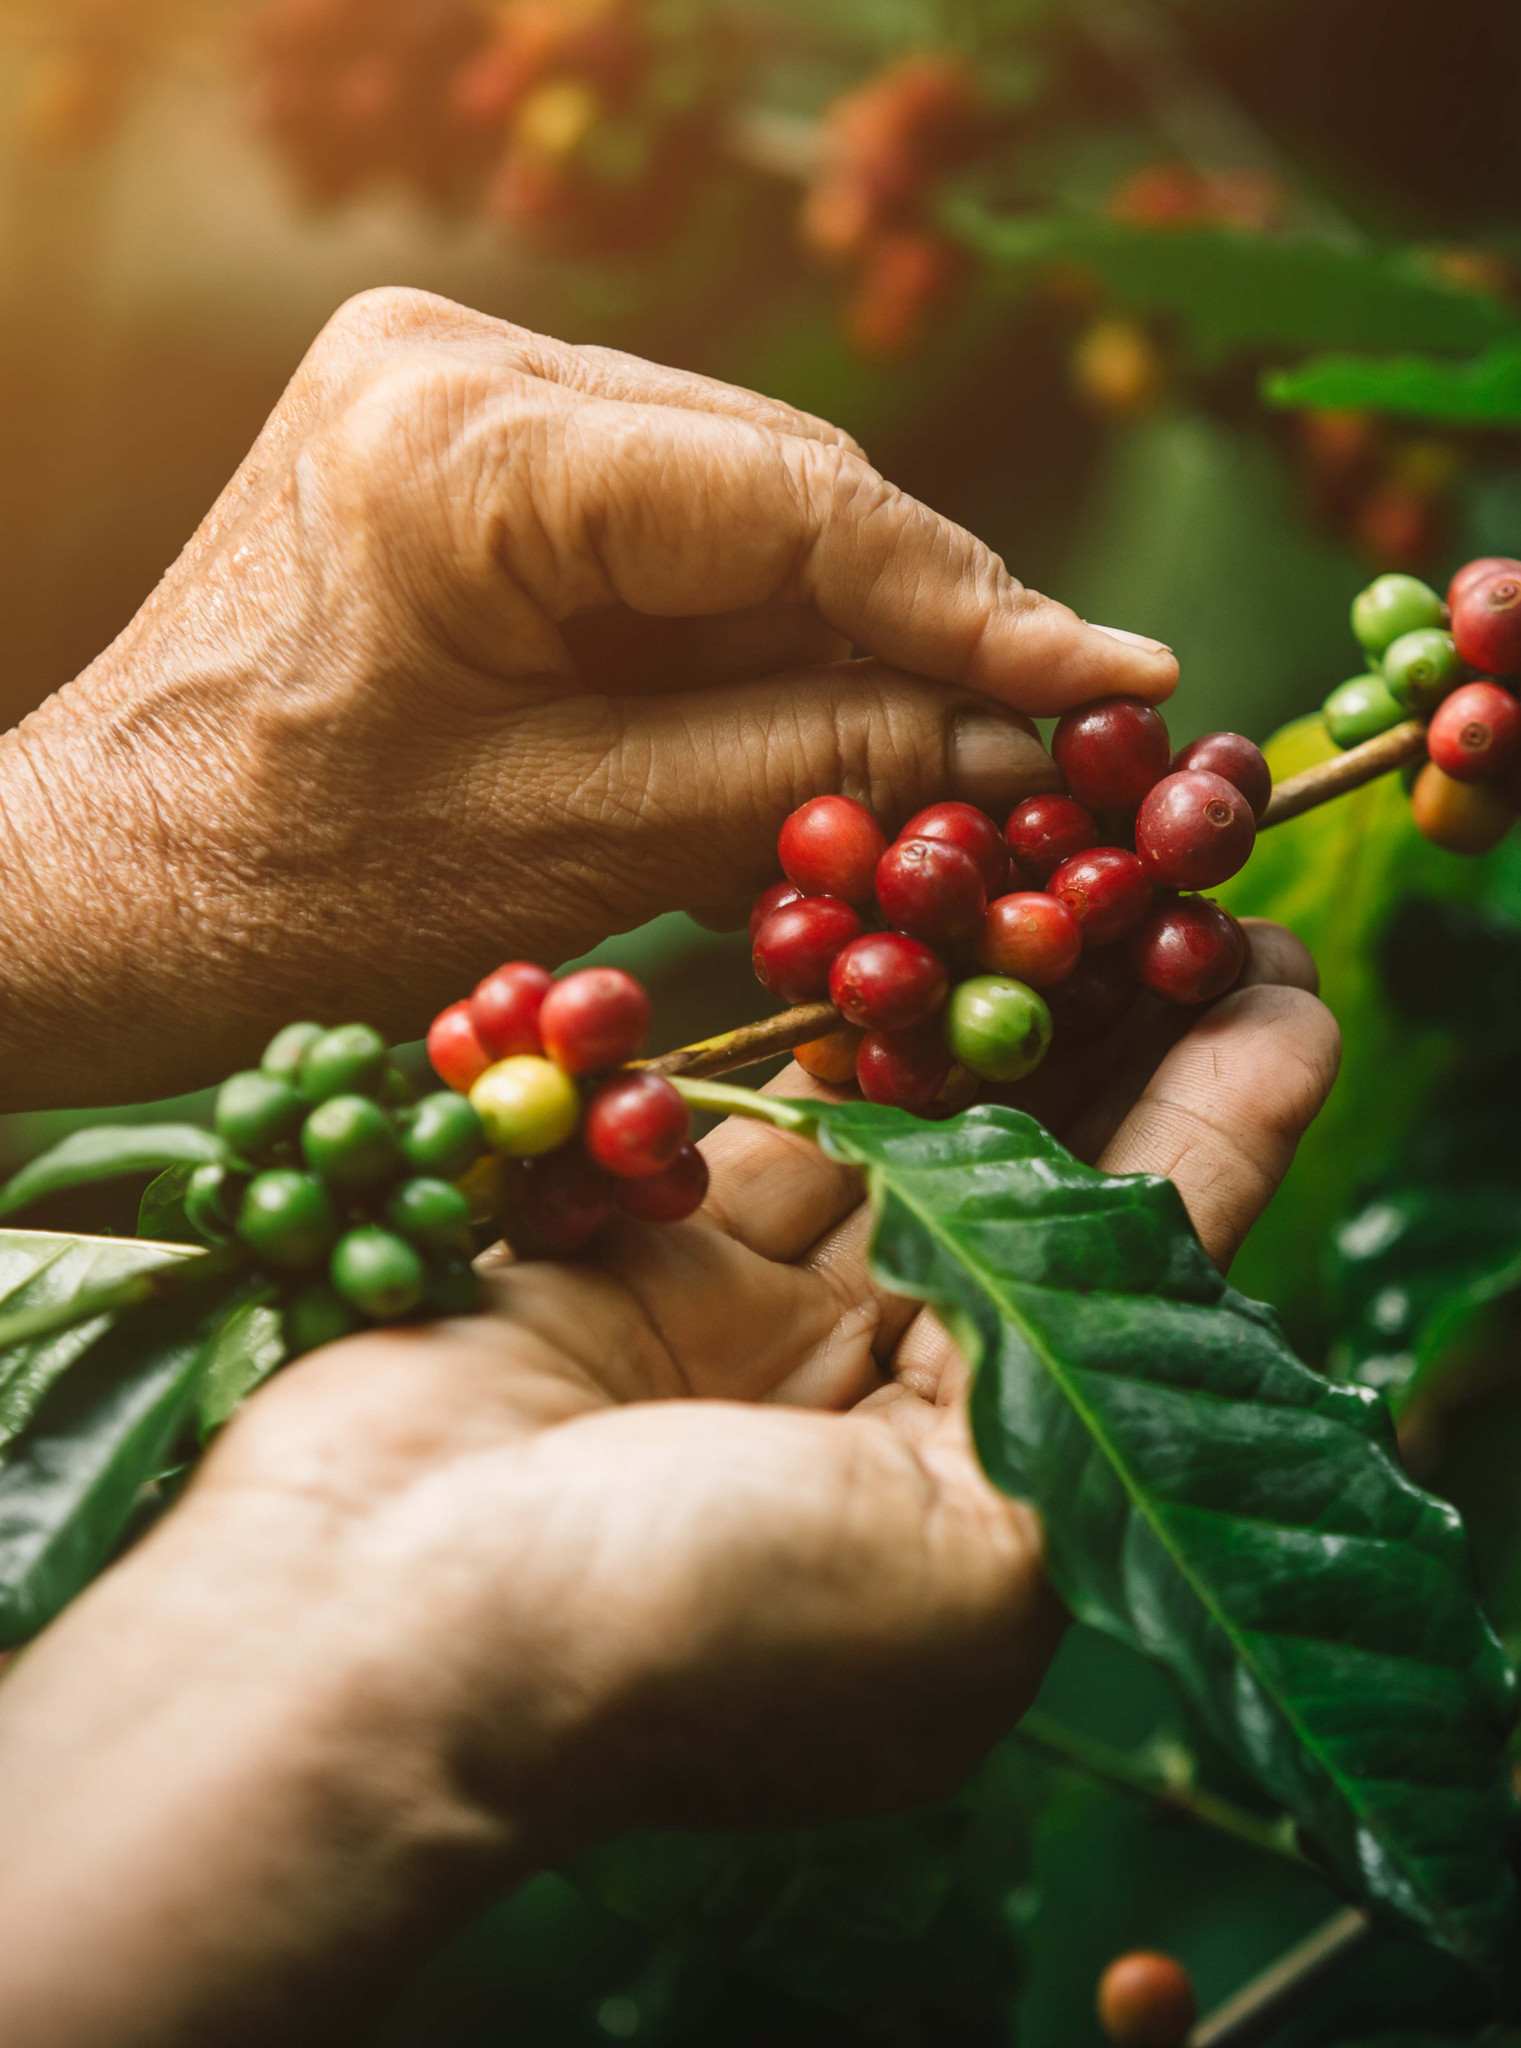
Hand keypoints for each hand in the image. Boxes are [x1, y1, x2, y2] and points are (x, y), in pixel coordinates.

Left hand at [0, 288, 1171, 1106]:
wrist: (106, 890)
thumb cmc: (289, 895)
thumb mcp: (570, 843)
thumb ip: (799, 765)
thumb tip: (1010, 742)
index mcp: (463, 442)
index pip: (792, 501)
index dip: (974, 602)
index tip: (1117, 682)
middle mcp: (460, 362)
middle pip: (776, 481)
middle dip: (924, 616)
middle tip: (1065, 727)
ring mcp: (453, 388)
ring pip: (734, 499)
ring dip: (849, 623)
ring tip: (972, 735)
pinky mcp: (459, 446)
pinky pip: (661, 526)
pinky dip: (752, 624)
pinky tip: (837, 703)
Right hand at [0, 924, 1335, 2047]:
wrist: (374, 1630)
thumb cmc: (698, 1631)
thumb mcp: (977, 1556)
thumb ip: (1095, 1369)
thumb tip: (1201, 1218)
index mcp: (991, 1510)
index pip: (1135, 1279)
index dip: (1224, 1122)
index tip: (1281, 974)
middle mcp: (883, 1414)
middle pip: (1026, 1186)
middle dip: (1108, 1038)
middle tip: (1183, 879)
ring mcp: (754, 1325)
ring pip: (897, 1127)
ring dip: (978, 1002)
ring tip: (1069, 864)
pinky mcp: (641, 1249)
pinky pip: (755, 1110)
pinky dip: (827, 1022)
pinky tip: (902, 917)